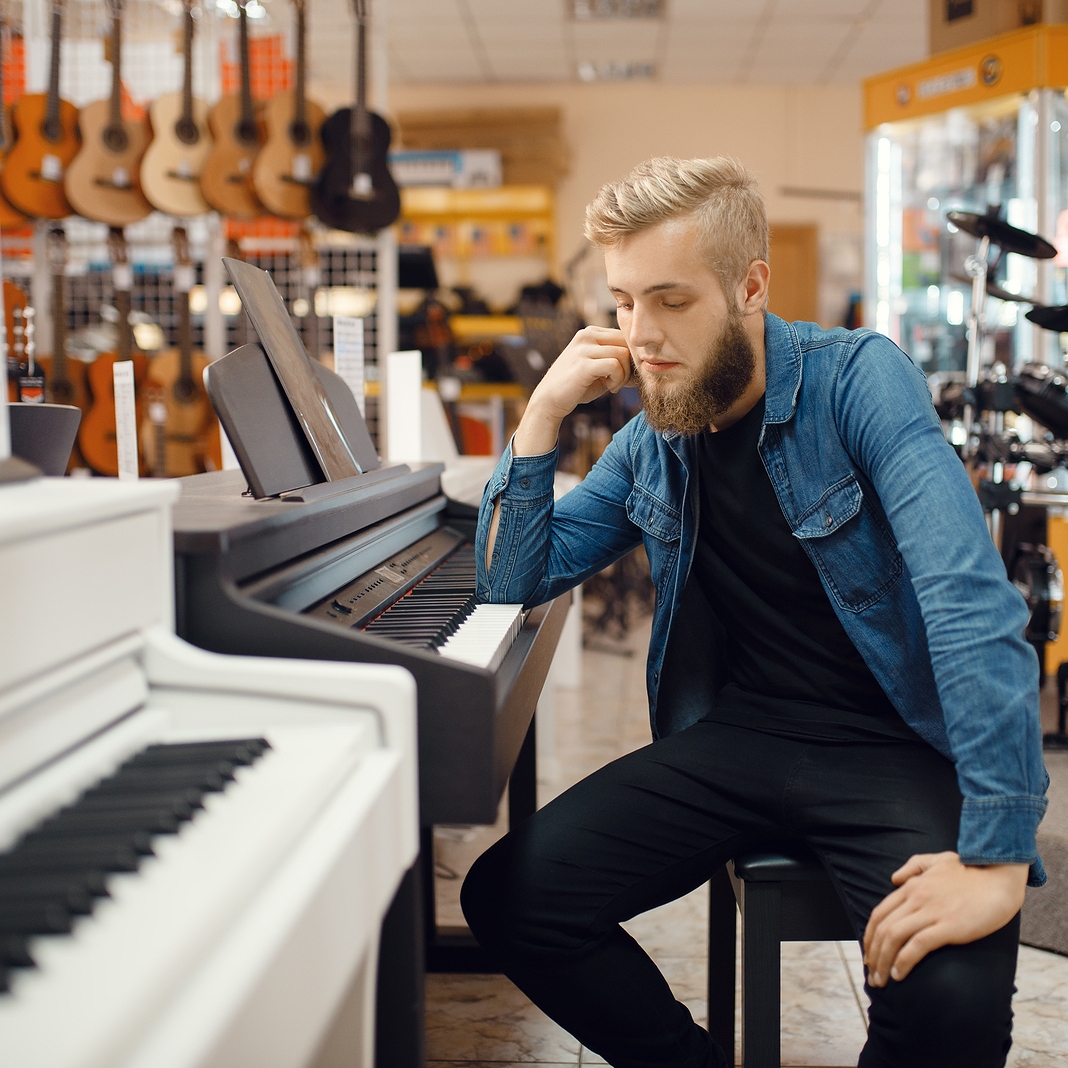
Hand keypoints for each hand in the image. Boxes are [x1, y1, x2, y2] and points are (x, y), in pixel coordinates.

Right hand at [513, 326, 631, 455]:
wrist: (549, 400)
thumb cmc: (577, 386)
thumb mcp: (600, 370)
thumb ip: (619, 362)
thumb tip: (646, 364)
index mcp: (591, 332)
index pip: (624, 337)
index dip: (629, 358)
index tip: (622, 376)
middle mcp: (587, 335)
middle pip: (627, 343)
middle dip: (629, 365)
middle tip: (619, 383)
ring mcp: (584, 347)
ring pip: (623, 354)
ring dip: (623, 375)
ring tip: (611, 386)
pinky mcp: (584, 363)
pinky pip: (615, 365)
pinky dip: (618, 379)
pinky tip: (609, 388)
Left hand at [863, 852, 1026, 986]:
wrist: (999, 875)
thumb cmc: (972, 869)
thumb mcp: (937, 860)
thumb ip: (913, 866)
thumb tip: (894, 879)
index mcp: (912, 886)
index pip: (880, 914)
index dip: (870, 937)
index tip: (869, 955)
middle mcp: (916, 898)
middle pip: (882, 929)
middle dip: (873, 955)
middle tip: (871, 975)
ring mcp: (931, 912)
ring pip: (894, 938)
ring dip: (883, 962)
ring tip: (881, 981)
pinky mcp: (949, 926)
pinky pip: (918, 945)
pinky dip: (904, 961)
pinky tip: (899, 975)